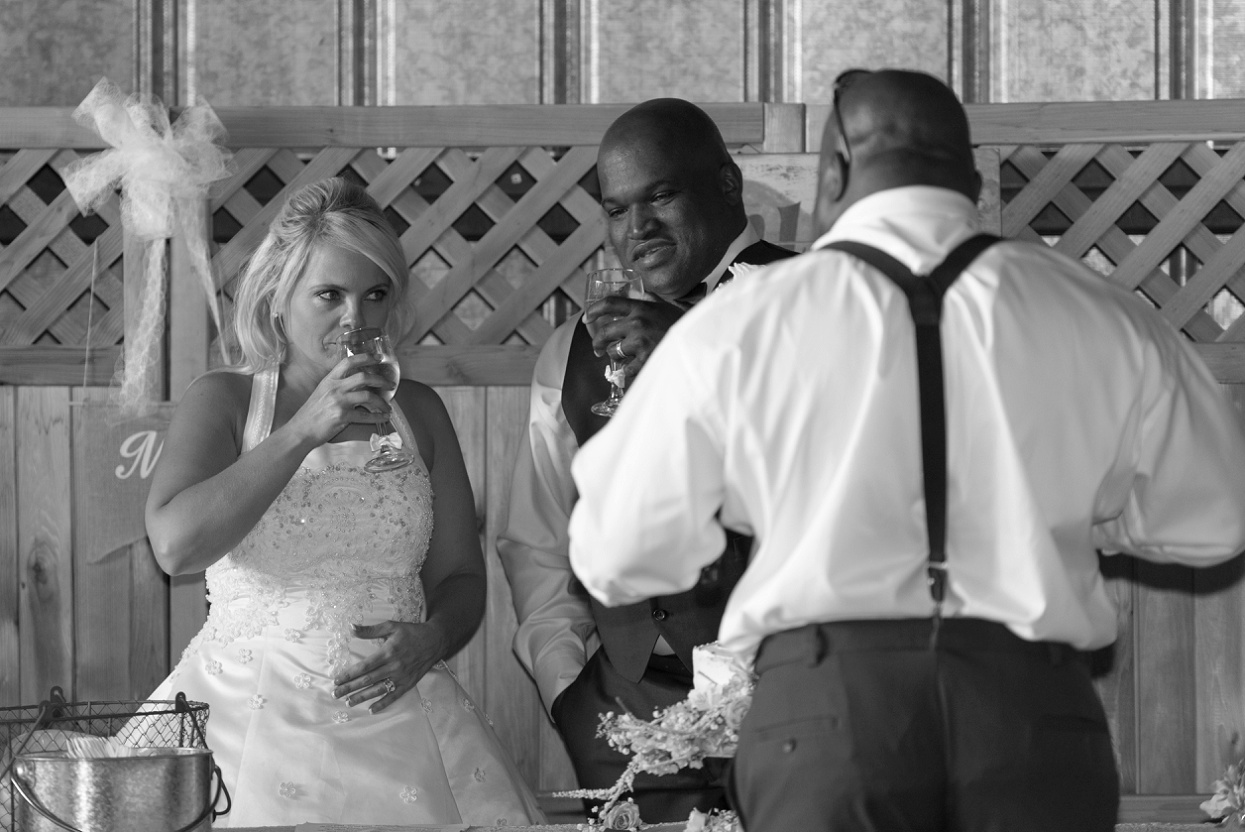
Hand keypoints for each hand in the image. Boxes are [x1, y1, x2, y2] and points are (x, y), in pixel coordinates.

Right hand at [284, 353, 392, 446]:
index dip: (366, 358)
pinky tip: (383, 418)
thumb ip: (338, 386)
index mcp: (329, 380)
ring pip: (368, 396)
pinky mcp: (342, 416)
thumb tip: (358, 384)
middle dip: (381, 380)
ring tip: (387, 407)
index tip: (378, 358)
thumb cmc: (312, 413)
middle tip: (391, 385)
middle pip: (363, 377)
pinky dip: (377, 417)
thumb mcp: (322, 392)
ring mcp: (339, 402)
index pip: (349, 362)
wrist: (301, 430)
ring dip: (382, 402)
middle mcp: (335, 388)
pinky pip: (365, 415)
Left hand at [331, 620, 448, 712]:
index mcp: (388, 652)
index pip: (364, 666)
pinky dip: (382, 704)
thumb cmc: (411, 632)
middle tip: (335, 694)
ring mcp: (401, 677)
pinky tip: (371, 710)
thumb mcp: (391, 626)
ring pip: (378, 690)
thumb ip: (370, 630)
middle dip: (350, 688)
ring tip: (348, 702)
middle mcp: (394, 666)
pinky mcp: (408, 683)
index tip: (336, 680)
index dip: (349, 674)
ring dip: (362, 697)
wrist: (435, 640)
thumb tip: (351, 628)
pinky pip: (394, 696)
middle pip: (367, 680)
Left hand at [584, 296, 683, 383]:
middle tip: (597, 349)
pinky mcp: (646, 359)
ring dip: (615, 356)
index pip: (609, 303)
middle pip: (605, 332)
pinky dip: (628, 371)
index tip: (586, 318)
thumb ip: (649, 300)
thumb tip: (637, 294)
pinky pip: (627, 369)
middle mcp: (637, 323)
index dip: (593, 310)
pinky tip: (635, 368)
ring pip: (614, 352)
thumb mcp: (665, 305)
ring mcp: (640, 342)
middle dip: (597, 342)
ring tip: (622, 358)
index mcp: (641, 307)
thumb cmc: (683, 323)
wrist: (699, 340)